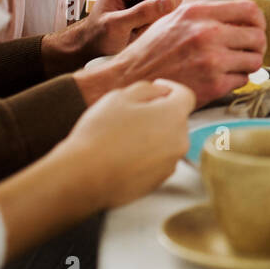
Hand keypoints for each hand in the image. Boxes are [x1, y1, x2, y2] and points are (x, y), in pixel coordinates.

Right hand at [55, 79, 194, 209]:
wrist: (84, 177)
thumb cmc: (100, 132)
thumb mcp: (119, 97)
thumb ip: (147, 89)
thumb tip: (162, 92)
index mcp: (174, 116)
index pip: (185, 96)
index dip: (171, 88)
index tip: (157, 87)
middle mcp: (180, 140)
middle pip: (176, 120)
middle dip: (160, 113)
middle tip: (132, 113)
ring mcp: (170, 164)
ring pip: (167, 141)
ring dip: (153, 135)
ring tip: (124, 137)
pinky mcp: (159, 181)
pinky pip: (158, 161)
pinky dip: (147, 155)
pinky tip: (124, 156)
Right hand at [78, 0, 266, 106]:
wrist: (129, 82)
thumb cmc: (150, 50)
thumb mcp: (171, 18)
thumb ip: (202, 11)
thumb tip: (235, 12)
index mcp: (197, 13)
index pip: (250, 9)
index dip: (258, 20)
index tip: (255, 28)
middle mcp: (206, 33)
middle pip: (258, 36)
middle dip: (256, 45)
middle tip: (247, 50)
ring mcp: (211, 60)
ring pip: (255, 59)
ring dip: (248, 63)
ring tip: (234, 65)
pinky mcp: (213, 85)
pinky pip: (244, 79)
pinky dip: (236, 80)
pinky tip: (221, 78)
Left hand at [83, 0, 181, 53]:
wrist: (92, 42)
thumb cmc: (99, 37)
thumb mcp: (118, 27)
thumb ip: (142, 13)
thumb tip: (170, 1)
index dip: (160, 9)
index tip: (143, 25)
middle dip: (160, 11)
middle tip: (141, 25)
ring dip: (160, 13)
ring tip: (141, 24)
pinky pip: (165, 0)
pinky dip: (158, 13)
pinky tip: (144, 20)